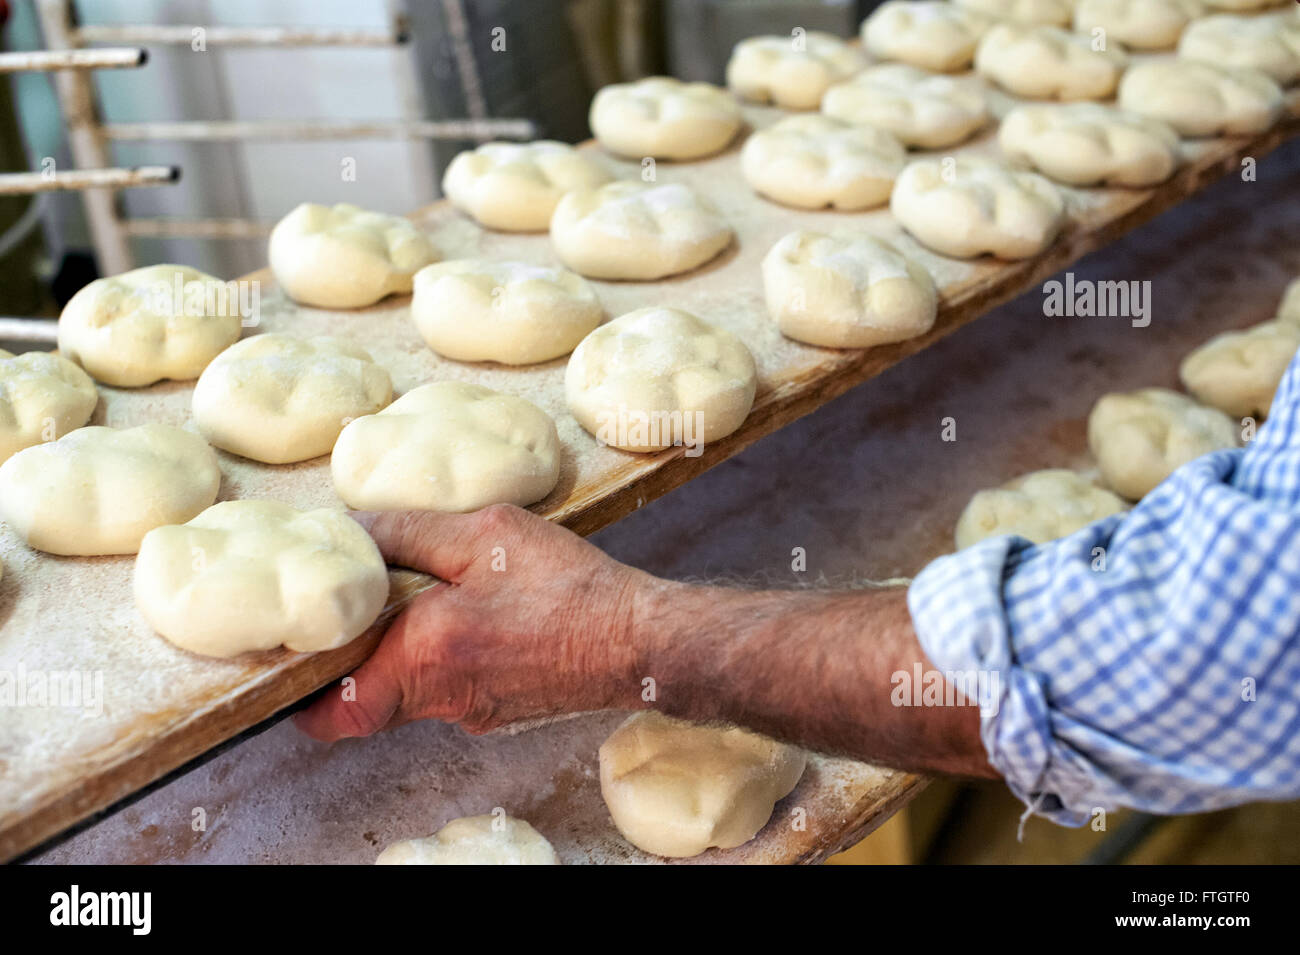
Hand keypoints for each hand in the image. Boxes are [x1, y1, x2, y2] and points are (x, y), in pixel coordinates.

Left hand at [294, 505, 647, 740]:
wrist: (639, 641)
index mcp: (425, 654)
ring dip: (400, 656)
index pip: (334, 709)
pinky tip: (476, 616)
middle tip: (352, 621)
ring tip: (422, 602)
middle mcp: (441, 698)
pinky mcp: (500, 711)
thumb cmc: (570, 589)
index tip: (293, 658)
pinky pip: (449, 691)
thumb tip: (356, 532)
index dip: (301, 692)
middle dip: (351, 665)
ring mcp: (472, 712)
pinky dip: (444, 660)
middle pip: (366, 704)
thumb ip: (410, 532)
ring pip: (408, 695)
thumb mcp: (485, 534)